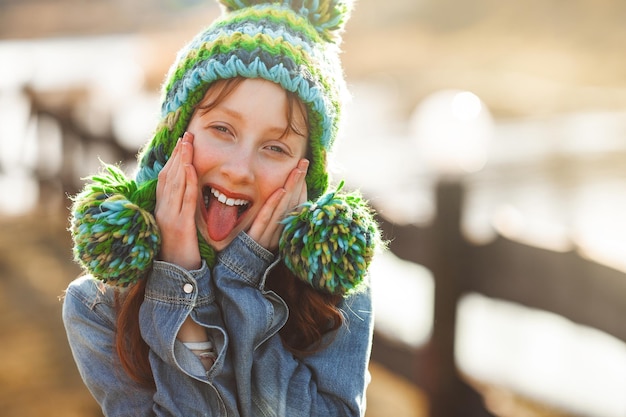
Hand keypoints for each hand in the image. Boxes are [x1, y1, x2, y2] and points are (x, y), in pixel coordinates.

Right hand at [155, 132, 200, 269]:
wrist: (175, 278)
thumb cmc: (179, 254)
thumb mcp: (177, 228)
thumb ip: (180, 211)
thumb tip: (186, 196)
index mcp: (162, 210)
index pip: (165, 179)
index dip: (173, 160)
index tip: (181, 144)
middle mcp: (162, 211)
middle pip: (168, 176)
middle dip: (177, 154)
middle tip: (186, 135)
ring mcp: (169, 217)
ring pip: (174, 184)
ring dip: (181, 161)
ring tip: (188, 143)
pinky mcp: (180, 226)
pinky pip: (184, 200)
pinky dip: (186, 182)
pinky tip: (190, 168)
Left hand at [247, 159, 308, 250]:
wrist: (237, 270)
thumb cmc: (250, 247)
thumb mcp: (266, 230)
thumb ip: (273, 215)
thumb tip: (282, 193)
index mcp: (284, 230)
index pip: (297, 206)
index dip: (301, 187)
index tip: (302, 170)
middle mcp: (280, 232)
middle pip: (293, 203)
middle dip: (299, 181)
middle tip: (304, 162)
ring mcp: (269, 235)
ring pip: (283, 208)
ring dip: (291, 187)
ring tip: (297, 169)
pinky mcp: (256, 238)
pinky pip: (266, 219)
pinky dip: (274, 204)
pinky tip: (281, 190)